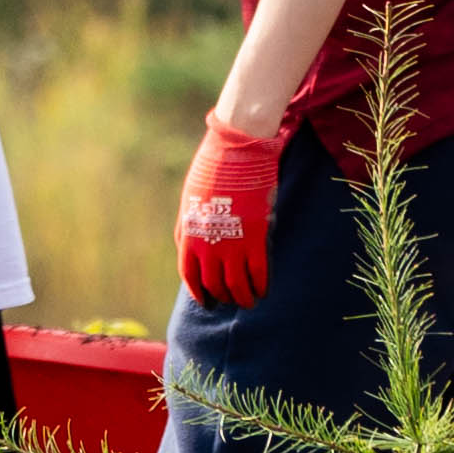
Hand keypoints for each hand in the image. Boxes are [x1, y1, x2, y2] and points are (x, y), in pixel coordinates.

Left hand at [176, 116, 287, 314]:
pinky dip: (262, 285)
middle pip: (215, 284)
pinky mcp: (256, 236)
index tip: (208, 301)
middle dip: (224, 297)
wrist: (236, 150)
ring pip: (237, 285)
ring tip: (250, 301)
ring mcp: (232, 242)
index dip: (199, 292)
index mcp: (189, 234)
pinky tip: (265, 288)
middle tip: (234, 300)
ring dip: (244, 297)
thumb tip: (189, 250)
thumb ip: (189, 228)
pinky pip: (259, 272)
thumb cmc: (213, 171)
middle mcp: (207, 244)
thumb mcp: (190, 201)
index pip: (190, 276)